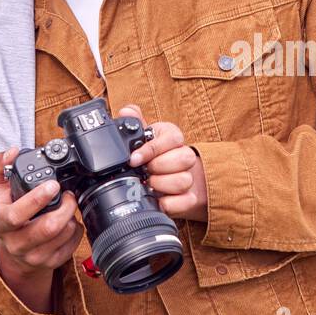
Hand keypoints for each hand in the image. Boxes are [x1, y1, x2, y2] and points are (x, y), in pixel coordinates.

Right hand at [0, 147, 82, 277]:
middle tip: (68, 195)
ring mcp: (33, 256)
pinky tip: (68, 222)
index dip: (36, 200)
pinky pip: (72, 244)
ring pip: (63, 234)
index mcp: (1, 222)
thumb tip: (11, 153)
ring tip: (66, 206)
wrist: (12, 248)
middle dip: (64, 207)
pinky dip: (76, 229)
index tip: (53, 185)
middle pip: (48, 228)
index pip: (16, 215)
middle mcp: (15, 243)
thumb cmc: (7, 212)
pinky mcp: (49, 263)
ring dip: (71, 216)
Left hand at [116, 105, 207, 220]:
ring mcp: (188, 177)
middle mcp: (184, 156)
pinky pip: (187, 200)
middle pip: (183, 159)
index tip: (134, 158)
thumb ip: (135, 124)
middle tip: (145, 171)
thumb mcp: (143, 137)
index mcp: (173, 137)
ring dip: (163, 185)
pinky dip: (172, 203)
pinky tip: (159, 200)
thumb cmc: (151, 154)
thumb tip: (127, 111)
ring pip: (184, 180)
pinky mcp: (188, 197)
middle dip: (158, 167)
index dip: (152, 150)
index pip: (173, 138)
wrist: (162, 176)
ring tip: (150, 185)